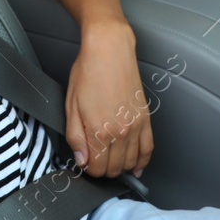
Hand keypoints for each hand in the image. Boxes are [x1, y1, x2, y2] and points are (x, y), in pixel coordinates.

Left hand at [63, 21, 151, 178]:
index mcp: (99, 130)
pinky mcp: (145, 118)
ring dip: (121, 167)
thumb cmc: (88, 72)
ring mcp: (136, 126)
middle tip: (96, 161)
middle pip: (114, 168)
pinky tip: (136, 166)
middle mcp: (120, 132)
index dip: (89, 169)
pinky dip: (142, 161)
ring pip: (131, 162)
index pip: (96, 168)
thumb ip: (75, 137)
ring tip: (111, 160)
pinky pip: (148, 149)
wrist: (109, 50)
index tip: (86, 161)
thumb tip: (81, 160)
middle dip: (103, 170)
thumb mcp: (71, 105)